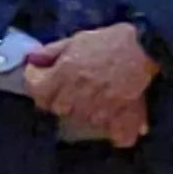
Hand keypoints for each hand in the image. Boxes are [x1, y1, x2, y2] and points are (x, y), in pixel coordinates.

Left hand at [23, 24, 157, 146]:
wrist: (142, 46)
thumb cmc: (108, 41)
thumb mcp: (76, 40)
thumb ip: (50, 52)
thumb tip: (30, 59)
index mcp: (65, 74)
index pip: (37, 91)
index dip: (35, 85)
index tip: (40, 78)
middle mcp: (78, 94)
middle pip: (56, 108)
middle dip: (57, 98)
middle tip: (67, 88)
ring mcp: (98, 107)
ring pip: (80, 119)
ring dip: (82, 111)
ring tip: (90, 98)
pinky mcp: (118, 115)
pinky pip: (114, 133)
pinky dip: (113, 131)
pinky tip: (112, 120)